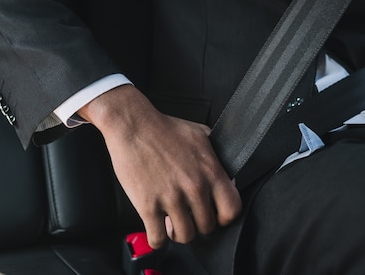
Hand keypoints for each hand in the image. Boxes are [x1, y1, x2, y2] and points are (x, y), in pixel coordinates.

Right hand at [79, 85, 240, 248]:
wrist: (132, 125)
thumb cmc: (163, 128)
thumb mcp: (200, 135)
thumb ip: (217, 156)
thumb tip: (228, 173)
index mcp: (210, 171)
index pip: (232, 209)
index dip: (224, 217)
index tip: (214, 215)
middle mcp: (194, 187)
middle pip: (207, 227)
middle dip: (197, 224)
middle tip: (187, 216)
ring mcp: (171, 198)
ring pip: (185, 236)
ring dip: (178, 233)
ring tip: (171, 223)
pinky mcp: (148, 205)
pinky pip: (158, 239)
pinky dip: (157, 239)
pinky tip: (155, 229)